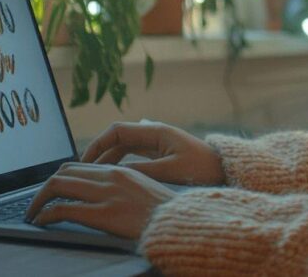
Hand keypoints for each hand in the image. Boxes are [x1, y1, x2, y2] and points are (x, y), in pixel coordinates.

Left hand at [24, 162, 173, 239]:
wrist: (180, 225)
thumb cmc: (165, 214)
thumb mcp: (145, 191)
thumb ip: (125, 185)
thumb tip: (106, 190)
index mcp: (121, 171)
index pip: (79, 165)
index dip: (60, 177)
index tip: (53, 191)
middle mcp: (111, 177)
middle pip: (64, 172)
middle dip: (45, 187)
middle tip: (36, 202)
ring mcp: (106, 194)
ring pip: (58, 186)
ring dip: (39, 199)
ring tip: (33, 212)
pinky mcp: (102, 214)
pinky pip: (62, 210)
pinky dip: (46, 214)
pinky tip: (41, 221)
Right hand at [80, 121, 225, 186]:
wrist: (224, 170)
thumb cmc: (202, 168)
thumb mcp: (171, 170)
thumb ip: (143, 170)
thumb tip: (115, 172)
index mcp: (156, 132)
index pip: (117, 131)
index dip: (98, 143)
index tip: (84, 160)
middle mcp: (154, 134)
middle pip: (118, 138)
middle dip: (99, 152)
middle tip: (82, 171)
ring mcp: (157, 144)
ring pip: (124, 148)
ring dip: (107, 159)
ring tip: (92, 176)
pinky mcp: (160, 154)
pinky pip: (133, 156)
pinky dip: (119, 164)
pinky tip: (111, 177)